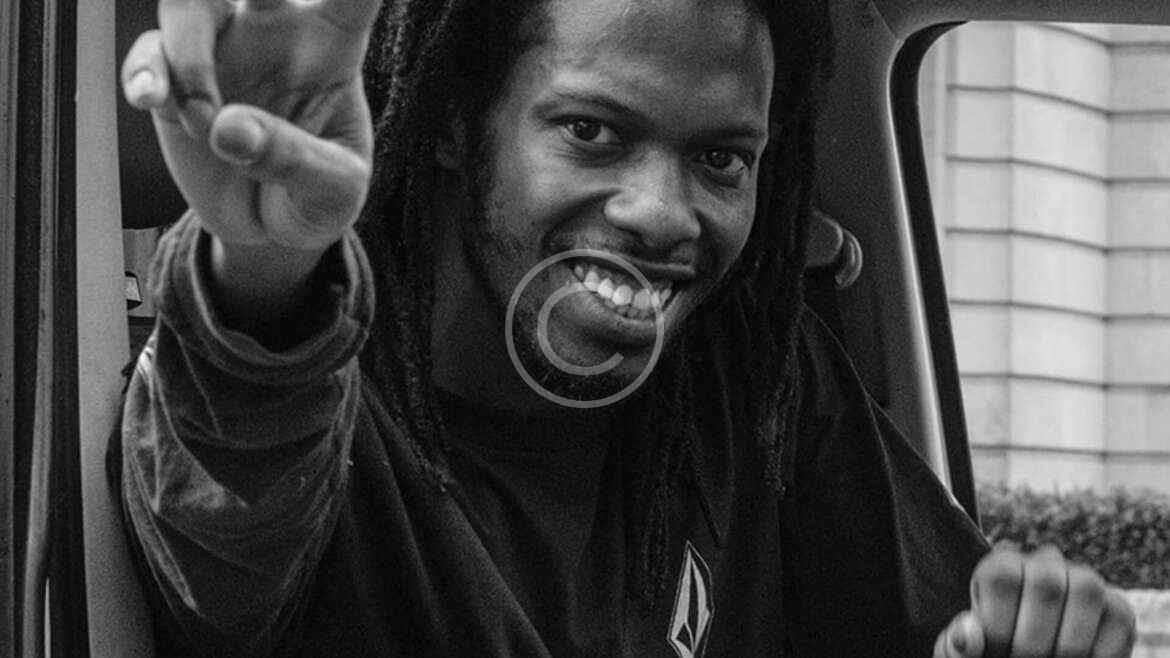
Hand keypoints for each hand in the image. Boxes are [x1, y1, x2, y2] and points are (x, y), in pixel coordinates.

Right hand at [120, 0, 381, 253]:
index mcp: (332, 45)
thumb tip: (227, 128)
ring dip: (189, 55)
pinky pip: (149, 57)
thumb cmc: (320, 197)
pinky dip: (147, 76)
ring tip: (203, 122)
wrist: (270, 232)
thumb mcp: (334, 192)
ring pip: (190, 4)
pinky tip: (153, 99)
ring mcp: (221, 51)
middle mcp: (274, 33)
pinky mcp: (174, 82)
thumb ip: (294, 159)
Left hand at [934, 544, 1135, 656]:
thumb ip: (958, 644)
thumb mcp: (965, 653)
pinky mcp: (1117, 607)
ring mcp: (1084, 581)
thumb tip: (969, 635)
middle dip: (1034, 640)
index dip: (999, 624)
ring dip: (1068, 643)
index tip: (996, 652)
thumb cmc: (990, 655)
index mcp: (1000, 567)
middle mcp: (1043, 563)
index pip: (1003, 577)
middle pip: (1047, 584)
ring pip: (1086, 590)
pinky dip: (1099, 652)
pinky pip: (1118, 618)